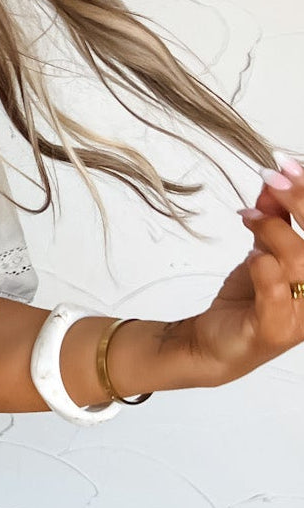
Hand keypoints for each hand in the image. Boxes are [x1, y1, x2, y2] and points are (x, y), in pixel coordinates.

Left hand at [183, 159, 303, 384]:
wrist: (212, 342)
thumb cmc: (249, 298)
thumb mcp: (265, 248)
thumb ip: (275, 219)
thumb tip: (274, 180)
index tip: (288, 165)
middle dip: (299, 202)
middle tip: (272, 179)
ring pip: (300, 261)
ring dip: (272, 230)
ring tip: (249, 217)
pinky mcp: (277, 330)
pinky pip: (276, 291)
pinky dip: (262, 266)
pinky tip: (252, 255)